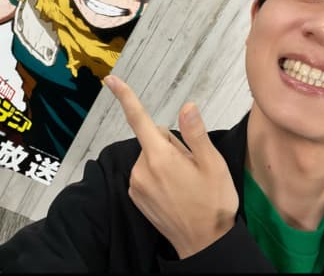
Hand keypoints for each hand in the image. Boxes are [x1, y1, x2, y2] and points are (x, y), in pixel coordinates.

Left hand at [104, 75, 238, 258]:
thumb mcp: (213, 165)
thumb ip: (195, 133)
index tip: (110, 79)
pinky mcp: (136, 196)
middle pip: (153, 138)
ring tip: (185, 181)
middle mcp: (141, 169)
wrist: (203, 244)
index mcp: (160, 157)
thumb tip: (186, 106)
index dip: (125, 96)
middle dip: (170, 144)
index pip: (138, 119)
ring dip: (165, 161)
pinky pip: (146, 172)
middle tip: (192, 166)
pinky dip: (158, 175)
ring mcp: (136, 184)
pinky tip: (175, 190)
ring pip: (150, 156)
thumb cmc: (213, 203)